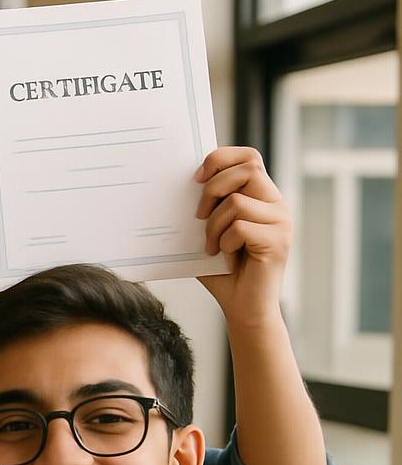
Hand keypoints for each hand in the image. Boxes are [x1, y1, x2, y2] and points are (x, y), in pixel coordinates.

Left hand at [193, 146, 291, 329]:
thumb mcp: (210, 231)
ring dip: (213, 225)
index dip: (221, 159)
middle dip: (212, 189)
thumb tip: (184, 181)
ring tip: (212, 246)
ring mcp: (281, 222)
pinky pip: (240, 228)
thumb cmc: (223, 270)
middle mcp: (277, 204)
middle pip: (246, 170)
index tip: (196, 178)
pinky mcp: (278, 241)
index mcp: (262, 196)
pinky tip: (224, 256)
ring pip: (237, 201)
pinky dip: (223, 241)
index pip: (249, 157)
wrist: (242, 307)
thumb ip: (205, 206)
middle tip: (198, 216)